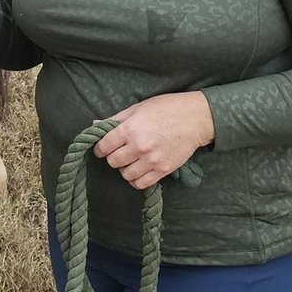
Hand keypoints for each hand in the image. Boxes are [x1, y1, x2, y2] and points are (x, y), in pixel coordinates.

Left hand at [93, 92, 213, 190]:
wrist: (195, 118)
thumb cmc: (166, 108)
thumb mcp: (137, 108)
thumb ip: (116, 119)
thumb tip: (97, 125)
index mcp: (129, 129)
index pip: (104, 146)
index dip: (100, 148)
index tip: (102, 148)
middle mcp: (139, 146)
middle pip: (113, 162)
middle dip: (112, 157)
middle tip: (119, 152)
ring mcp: (152, 160)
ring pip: (126, 174)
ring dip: (125, 169)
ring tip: (130, 161)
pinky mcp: (163, 170)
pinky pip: (142, 183)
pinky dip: (136, 180)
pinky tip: (138, 171)